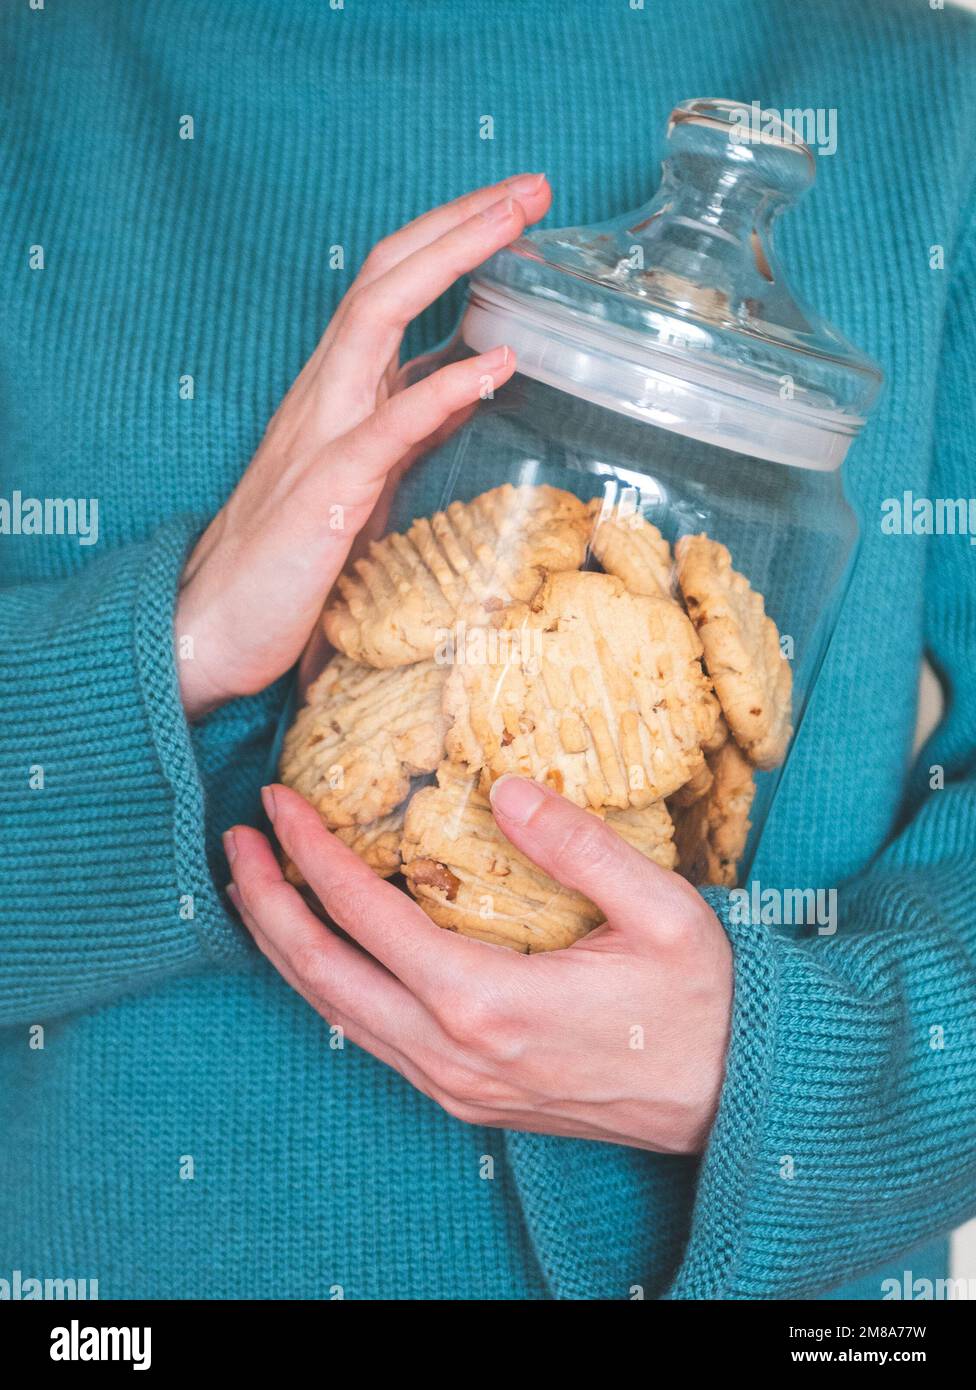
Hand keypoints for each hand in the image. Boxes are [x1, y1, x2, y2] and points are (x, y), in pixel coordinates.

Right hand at [176, 173, 551, 719]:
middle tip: (532, 186)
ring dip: (449, 263)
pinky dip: (443, 389)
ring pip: (375, 319)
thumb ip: (413, 428)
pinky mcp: (327, 492)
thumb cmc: (289, 562)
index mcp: (338, 394)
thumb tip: (471, 385)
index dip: (451, 242)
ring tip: (517, 227)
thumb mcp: (368, 480)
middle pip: (387, 277)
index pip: (393, 289)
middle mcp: (326, 397)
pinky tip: (497, 362)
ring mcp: (321, 436)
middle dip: (460, 223)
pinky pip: (386, 426)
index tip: (517, 210)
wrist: (212, 627)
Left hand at [223, 777, 732, 1153]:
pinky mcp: (465, 1097)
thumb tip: (503, 787)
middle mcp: (453, 1052)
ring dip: (287, 948)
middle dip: (266, 903)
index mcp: (489, 1001)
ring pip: (337, 1014)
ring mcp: (453, 1083)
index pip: (367, 915)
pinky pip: (371, 1040)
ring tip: (255, 890)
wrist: (735, 1099)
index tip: (279, 802)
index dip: (312, 853)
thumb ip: (577, 845)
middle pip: (322, 974)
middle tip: (236, 841)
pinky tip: (322, 954)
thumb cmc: (703, 1002)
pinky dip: (329, 987)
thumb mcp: (661, 909)